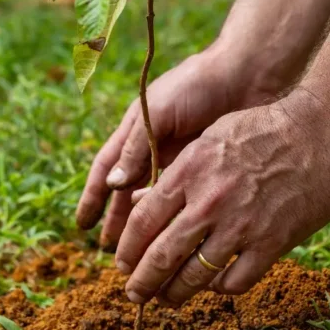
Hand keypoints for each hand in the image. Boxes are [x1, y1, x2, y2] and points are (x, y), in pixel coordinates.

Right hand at [75, 42, 282, 247]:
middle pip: (131, 192)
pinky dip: (178, 219)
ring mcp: (183, 157)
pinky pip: (187, 198)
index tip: (83, 225)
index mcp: (137, 129)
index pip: (107, 168)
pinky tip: (175, 241)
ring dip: (149, 227)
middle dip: (121, 223)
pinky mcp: (208, 167)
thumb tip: (114, 185)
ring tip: (144, 256)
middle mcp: (156, 146)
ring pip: (159, 201)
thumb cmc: (195, 85)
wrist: (247, 73)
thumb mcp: (158, 112)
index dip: (93, 197)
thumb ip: (136, 147)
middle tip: (115, 256)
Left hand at [114, 89, 329, 305]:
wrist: (321, 131)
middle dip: (141, 282)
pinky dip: (220, 289)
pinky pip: (236, 281)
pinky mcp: (271, 242)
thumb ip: (176, 172)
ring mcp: (241, 224)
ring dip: (175, 293)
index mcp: (189, 171)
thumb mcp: (211, 138)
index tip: (122, 264)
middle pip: (161, 255)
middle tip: (134, 294)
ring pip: (195, 275)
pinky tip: (215, 286)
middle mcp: (209, 201)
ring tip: (168, 299)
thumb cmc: (264, 128)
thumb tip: (139, 198)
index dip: (127, 248)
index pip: (142, 220)